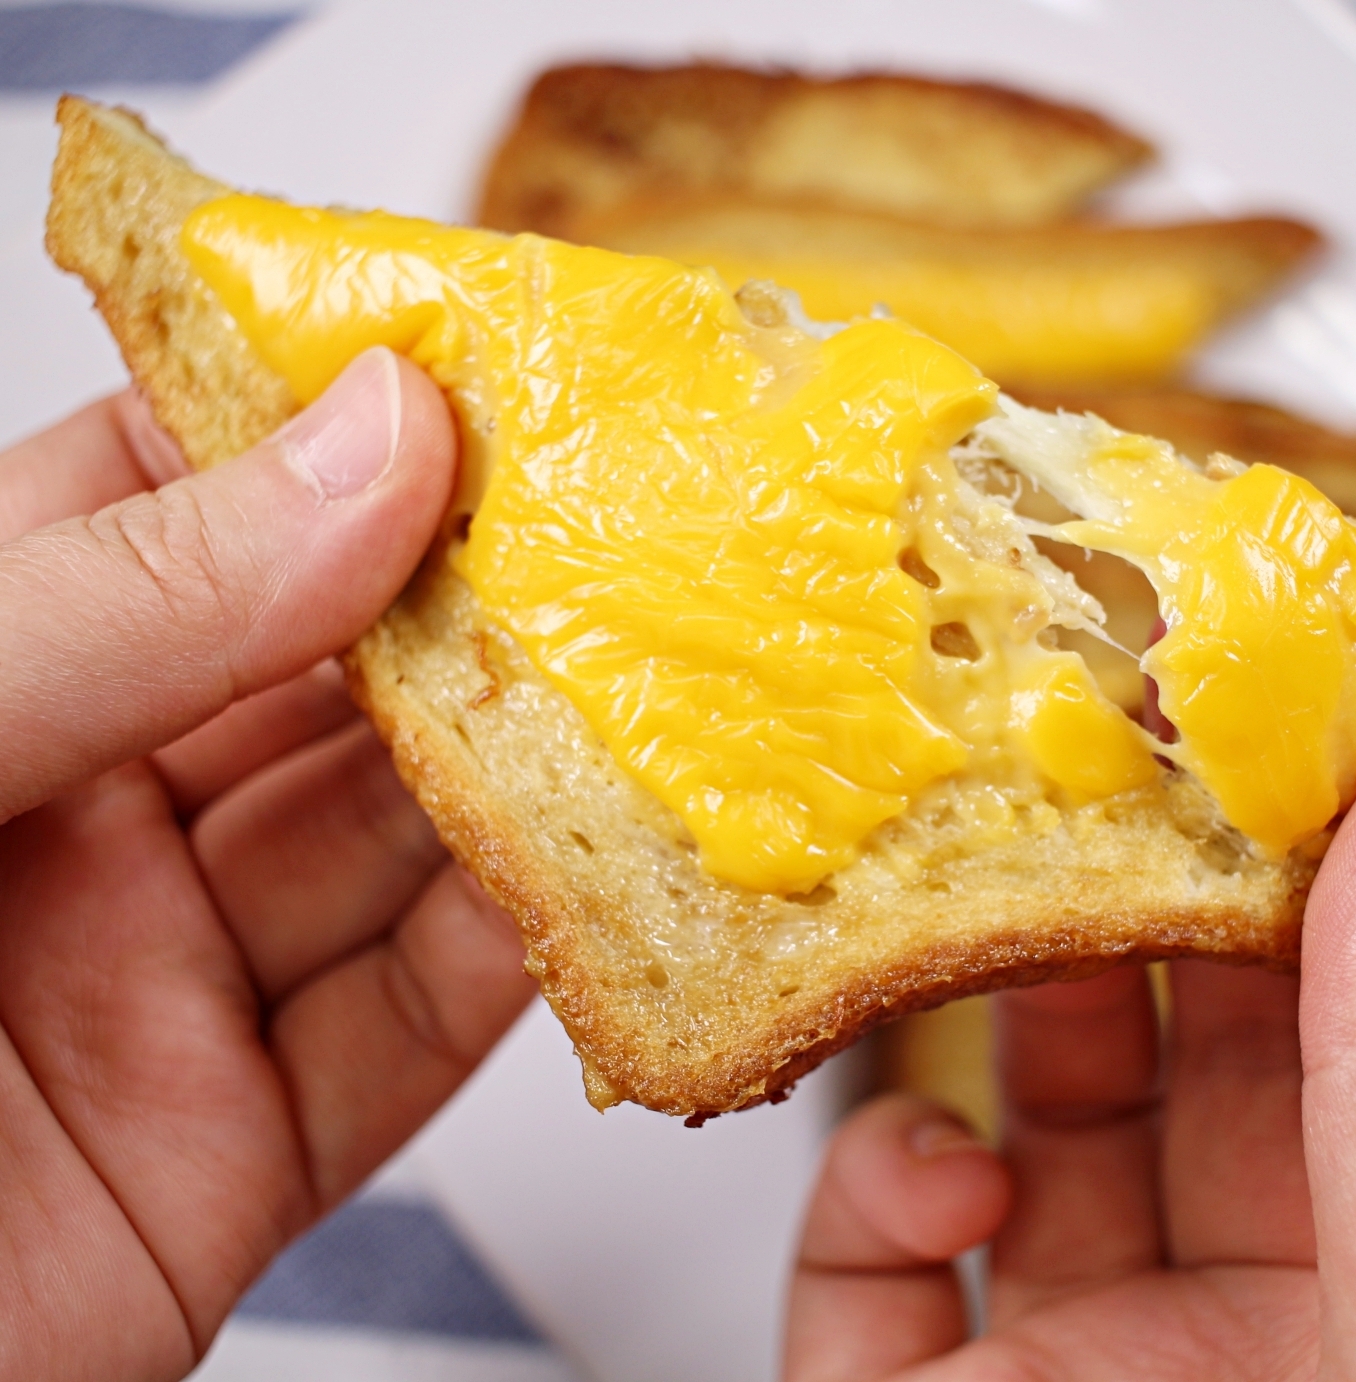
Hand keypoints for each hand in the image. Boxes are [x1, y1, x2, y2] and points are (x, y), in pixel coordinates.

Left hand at [0, 350, 534, 1380]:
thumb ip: (117, 607)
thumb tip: (372, 449)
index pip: (175, 494)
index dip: (335, 421)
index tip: (498, 369)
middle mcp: (70, 824)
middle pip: (328, 678)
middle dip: (480, 607)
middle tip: (634, 539)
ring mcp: (157, 990)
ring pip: (398, 852)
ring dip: (531, 783)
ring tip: (662, 700)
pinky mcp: (228, 1157)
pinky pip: (409, 1040)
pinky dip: (523, 976)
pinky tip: (602, 892)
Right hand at [785, 726, 1355, 1379]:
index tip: (1308, 707)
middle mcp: (1249, 1332)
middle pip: (1211, 1046)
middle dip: (1160, 883)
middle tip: (1122, 737)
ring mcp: (1080, 1361)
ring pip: (1036, 1112)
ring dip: (1007, 981)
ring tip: (1005, 881)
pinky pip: (870, 1259)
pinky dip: (873, 1184)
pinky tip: (929, 1170)